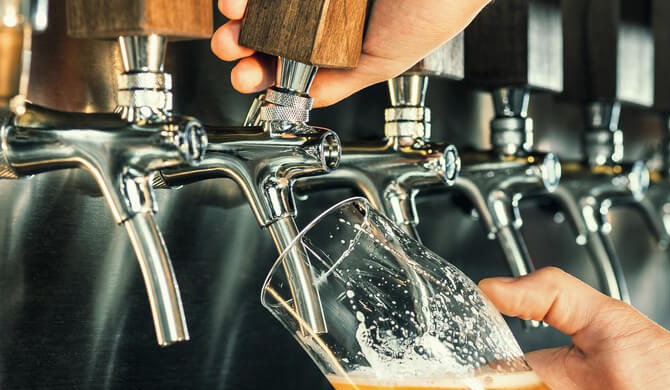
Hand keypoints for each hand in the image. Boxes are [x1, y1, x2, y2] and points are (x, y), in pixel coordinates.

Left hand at [212, 0, 489, 106]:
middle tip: (232, 49)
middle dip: (241, 40)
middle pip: (268, 25)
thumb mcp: (384, 63)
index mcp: (343, 37)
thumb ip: (340, 83)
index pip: (290, 57)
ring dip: (241, 8)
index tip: (247, 78)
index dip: (262, 69)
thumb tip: (300, 100)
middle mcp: (329, 6)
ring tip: (233, 13)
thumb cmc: (437, 8)